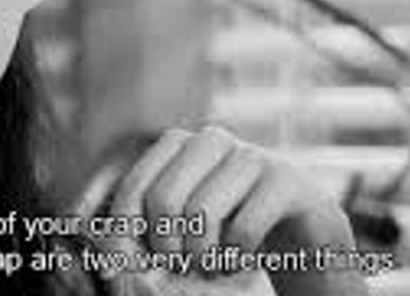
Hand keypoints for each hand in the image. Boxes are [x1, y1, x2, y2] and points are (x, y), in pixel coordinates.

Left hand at [106, 126, 368, 295]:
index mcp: (176, 145)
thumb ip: (140, 237)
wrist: (304, 238)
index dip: (129, 235)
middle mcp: (210, 140)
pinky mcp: (287, 181)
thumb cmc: (228, 234)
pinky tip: (240, 262)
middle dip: (167, 248)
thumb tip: (105, 245)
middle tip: (183, 268)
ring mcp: (251, 156)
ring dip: (202, 256)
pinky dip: (234, 258)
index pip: (133, 189)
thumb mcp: (180, 232)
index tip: (142, 267)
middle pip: (162, 199)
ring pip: (201, 213)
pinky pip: (242, 227)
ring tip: (211, 265)